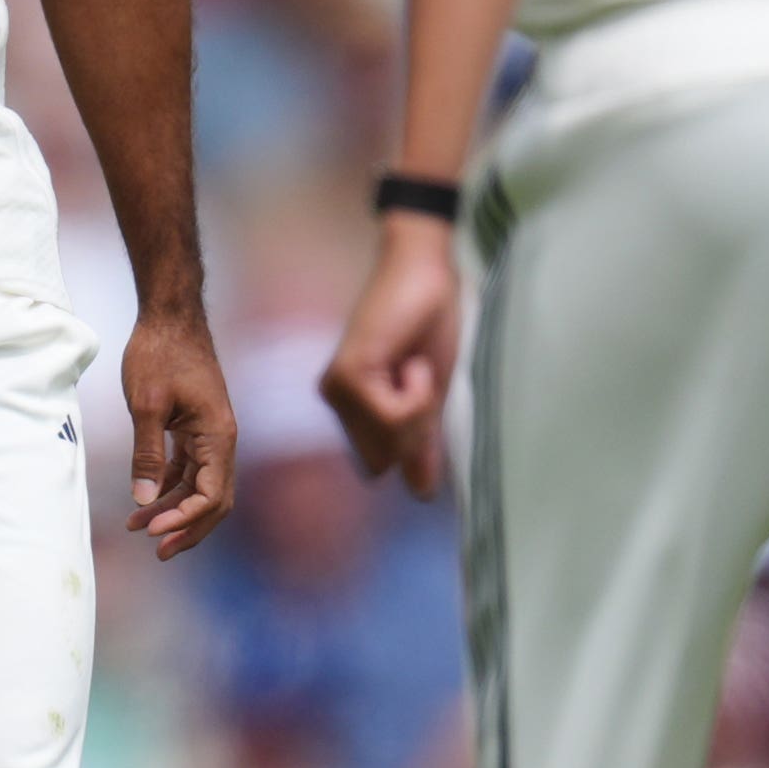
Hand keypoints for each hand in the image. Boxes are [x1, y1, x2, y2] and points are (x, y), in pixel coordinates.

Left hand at [122, 305, 234, 560]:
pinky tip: (145, 501)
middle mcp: (222, 439)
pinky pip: (188, 469)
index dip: (185, 519)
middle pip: (213, 499)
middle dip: (187, 527)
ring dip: (174, 510)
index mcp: (218, 435)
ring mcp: (210, 434)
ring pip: (199, 486)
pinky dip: (169, 487)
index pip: (212, 495)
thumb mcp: (145, 404)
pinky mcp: (195, 427)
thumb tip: (144, 499)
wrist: (169, 315)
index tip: (152, 532)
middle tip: (157, 551)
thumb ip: (146, 453)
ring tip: (139, 530)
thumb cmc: (159, 352)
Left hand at [322, 219, 466, 497]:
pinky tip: (408, 360)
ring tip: (412, 363)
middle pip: (384, 461)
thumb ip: (422, 442)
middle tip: (418, 375)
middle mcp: (337, 402)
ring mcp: (338, 390)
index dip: (414, 442)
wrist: (428, 273)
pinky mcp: (348, 375)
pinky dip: (416, 393)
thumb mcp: (432, 396)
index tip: (421, 390)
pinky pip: (393, 417)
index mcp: (352, 408)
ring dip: (419, 407)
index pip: (381, 465)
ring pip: (389, 442)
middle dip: (416, 428)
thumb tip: (421, 494)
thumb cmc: (430, 324)